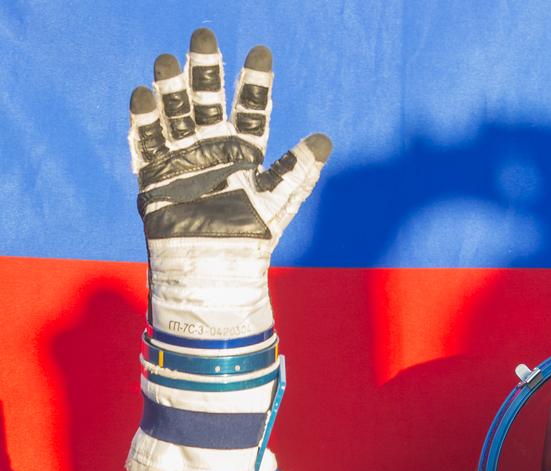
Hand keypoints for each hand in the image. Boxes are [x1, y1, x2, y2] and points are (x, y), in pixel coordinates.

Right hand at [128, 28, 330, 340]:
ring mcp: (182, 160)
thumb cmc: (250, 240)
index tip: (261, 52)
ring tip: (169, 62)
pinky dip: (144, 120)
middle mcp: (212, 151)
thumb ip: (298, 171)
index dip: (255, 83)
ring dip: (171, 87)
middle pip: (207, 101)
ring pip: (175, 113)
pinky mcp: (155, 175)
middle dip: (205, 71)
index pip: (251, 111)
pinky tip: (144, 95)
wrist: (214, 272)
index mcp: (245, 155)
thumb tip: (324, 140)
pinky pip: (146, 141)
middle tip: (204, 35)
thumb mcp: (277, 202)